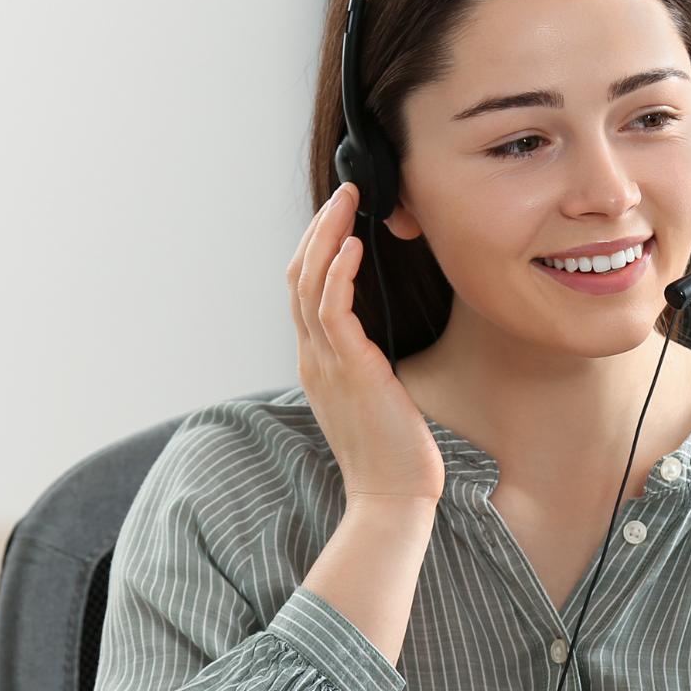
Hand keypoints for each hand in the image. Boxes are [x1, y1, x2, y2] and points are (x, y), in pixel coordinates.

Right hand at [287, 182, 444, 505]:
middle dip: (319, 228)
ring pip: (309, 283)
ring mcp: (326, 363)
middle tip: (347, 192)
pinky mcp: (350, 369)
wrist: (391, 499)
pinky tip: (353, 245)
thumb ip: (367, 363)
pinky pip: (332, 310)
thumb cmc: (392, 453)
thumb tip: (380, 339)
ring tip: (349, 201)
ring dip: (327, 235)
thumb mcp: (374, 396)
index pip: (303, 291)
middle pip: (298, 276)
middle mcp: (313, 358)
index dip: (317, 247)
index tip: (342, 215)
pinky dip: (339, 272)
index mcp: (317, 363)